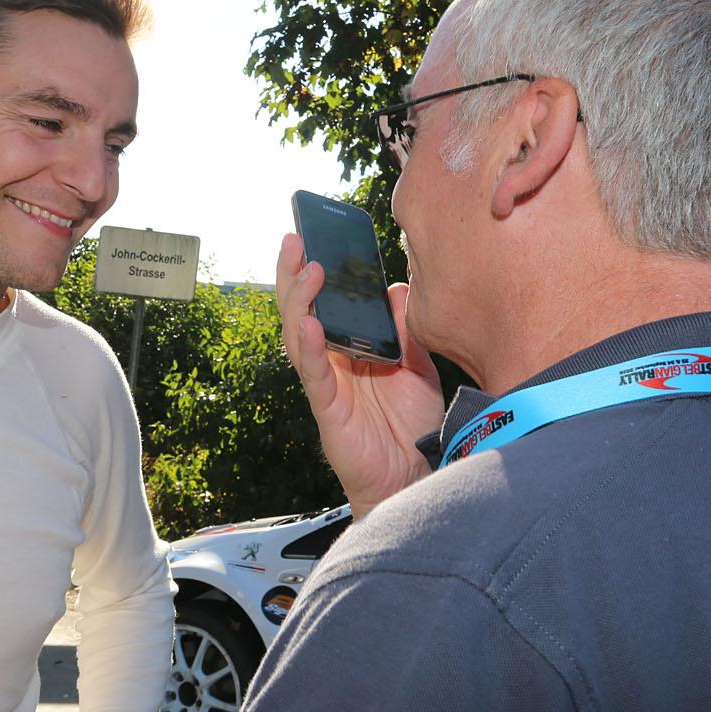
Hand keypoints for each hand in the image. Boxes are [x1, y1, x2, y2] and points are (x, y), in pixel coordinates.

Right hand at [276, 233, 444, 517]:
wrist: (415, 476)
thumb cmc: (411, 424)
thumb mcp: (418, 366)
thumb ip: (405, 330)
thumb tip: (396, 288)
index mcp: (348, 348)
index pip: (324, 302)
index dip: (314, 271)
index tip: (314, 235)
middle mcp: (330, 361)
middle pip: (300, 311)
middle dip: (293, 274)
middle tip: (295, 238)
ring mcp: (326, 385)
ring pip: (298, 336)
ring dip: (299, 301)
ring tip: (307, 269)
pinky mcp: (329, 411)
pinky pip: (313, 375)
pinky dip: (310, 348)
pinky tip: (310, 324)